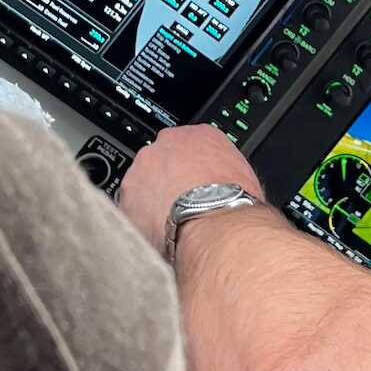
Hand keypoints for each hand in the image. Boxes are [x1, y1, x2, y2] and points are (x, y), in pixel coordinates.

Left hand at [118, 123, 265, 257]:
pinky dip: (138, 220)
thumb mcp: (243, 178)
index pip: (189, 144)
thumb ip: (225, 173)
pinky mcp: (127, 193)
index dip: (189, 167)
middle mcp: (168, 143)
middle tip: (177, 204)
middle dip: (166, 180)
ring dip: (150, 200)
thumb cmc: (234, 204)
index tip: (191, 182)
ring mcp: (144, 166)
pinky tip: (154, 235)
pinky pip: (129, 207)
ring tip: (166, 224)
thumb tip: (226, 187)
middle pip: (162, 159)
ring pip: (141, 182)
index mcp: (201, 135)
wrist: (215, 225)